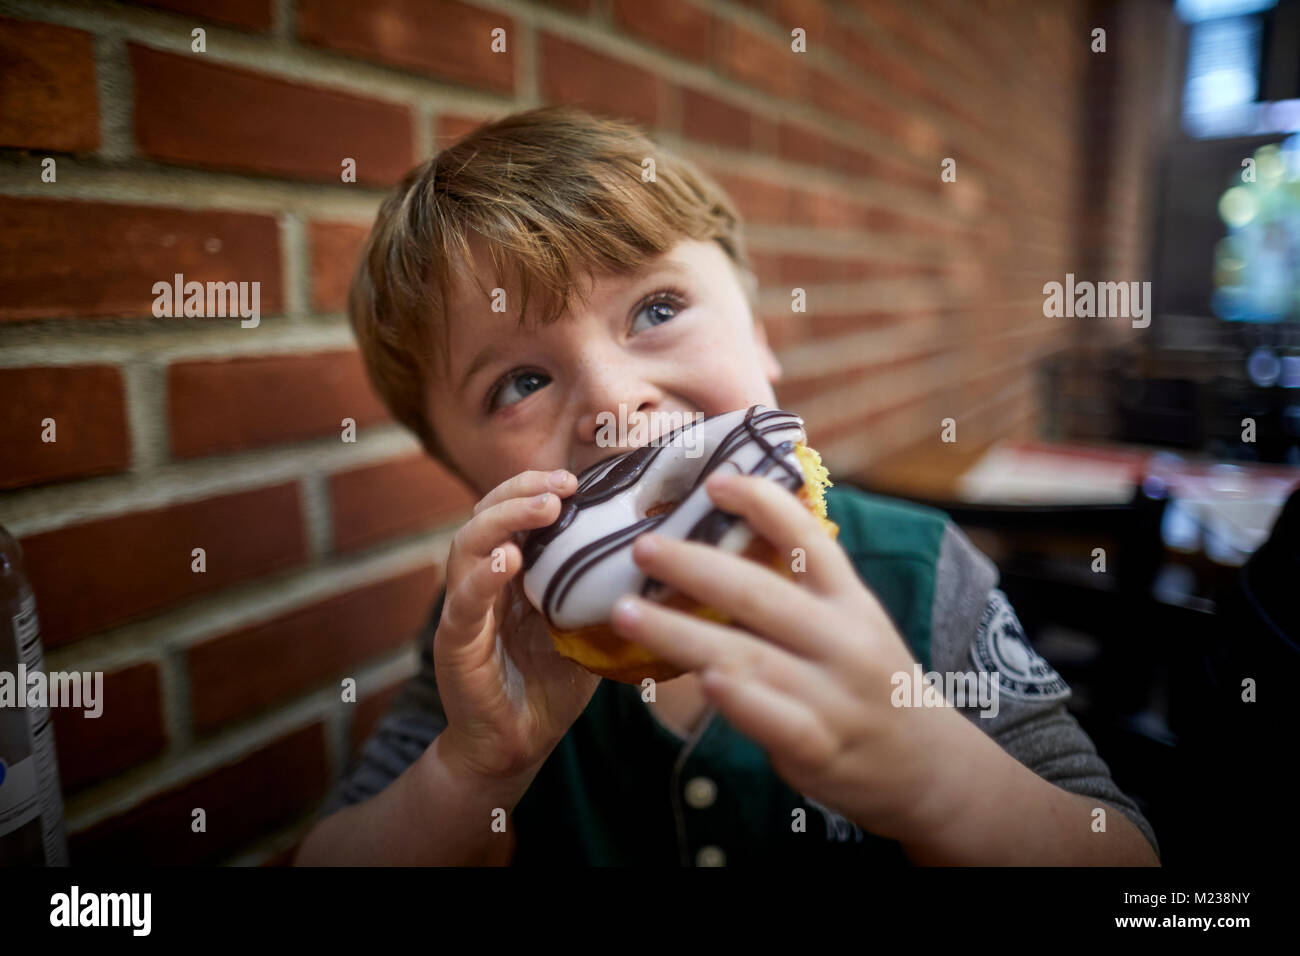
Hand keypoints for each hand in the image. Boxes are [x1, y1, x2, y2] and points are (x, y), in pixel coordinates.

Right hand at [435, 469, 601, 782]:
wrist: (516, 744)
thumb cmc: (551, 682)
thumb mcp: (585, 626)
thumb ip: (603, 591)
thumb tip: (662, 559)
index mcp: (511, 571)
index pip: (512, 510)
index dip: (537, 487)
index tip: (577, 479)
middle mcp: (482, 580)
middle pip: (485, 513)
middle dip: (522, 490)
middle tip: (563, 484)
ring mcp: (465, 609)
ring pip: (467, 545)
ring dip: (505, 520)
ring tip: (544, 508)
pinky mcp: (456, 643)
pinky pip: (465, 603)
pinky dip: (482, 578)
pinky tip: (508, 562)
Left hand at [607, 471, 984, 844]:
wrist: (928, 766)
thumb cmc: (868, 681)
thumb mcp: (850, 623)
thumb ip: (797, 590)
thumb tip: (715, 544)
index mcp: (849, 600)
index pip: (807, 539)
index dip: (762, 504)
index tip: (714, 479)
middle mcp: (843, 640)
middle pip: (762, 594)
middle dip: (695, 566)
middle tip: (640, 547)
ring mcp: (834, 695)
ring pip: (750, 657)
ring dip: (681, 632)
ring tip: (624, 613)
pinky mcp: (820, 747)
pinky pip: (774, 720)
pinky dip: (739, 700)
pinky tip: (702, 681)